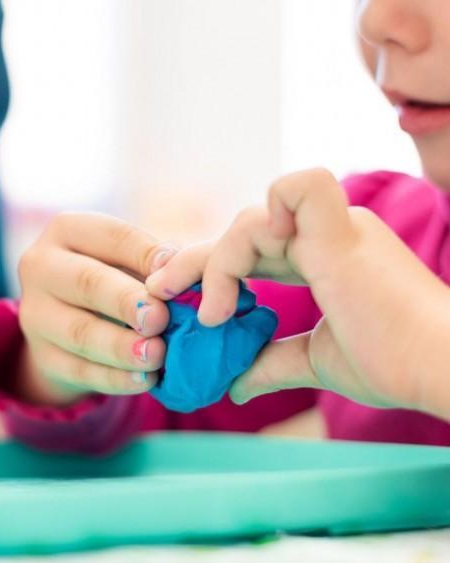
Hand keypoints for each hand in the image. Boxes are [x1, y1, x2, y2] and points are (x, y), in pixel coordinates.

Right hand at [16, 213, 177, 405]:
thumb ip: (156, 262)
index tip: (174, 269)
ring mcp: (35, 313)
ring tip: (156, 355)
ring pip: (79, 331)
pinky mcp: (41, 355)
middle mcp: (41, 266)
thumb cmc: (115, 278)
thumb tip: (185, 271)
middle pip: (86, 282)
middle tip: (160, 318)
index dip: (144, 253)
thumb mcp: (129, 259)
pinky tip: (143, 380)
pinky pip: (78, 370)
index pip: (110, 236)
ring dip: (121, 346)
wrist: (69, 322)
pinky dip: (114, 377)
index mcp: (67, 230)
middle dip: (126, 301)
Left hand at [146, 169, 449, 413]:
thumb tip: (234, 386)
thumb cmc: (394, 363)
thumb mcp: (317, 362)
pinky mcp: (338, 233)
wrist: (439, 370)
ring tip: (211, 316)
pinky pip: (293, 189)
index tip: (178, 304)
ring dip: (215, 266)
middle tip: (157, 294)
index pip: (250, 250)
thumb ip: (272, 363)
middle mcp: (326, 234)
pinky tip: (239, 276)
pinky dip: (258, 222)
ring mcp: (333, 228)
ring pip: (248, 221)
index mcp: (324, 256)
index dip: (210, 271)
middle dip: (190, 262)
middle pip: (239, 232)